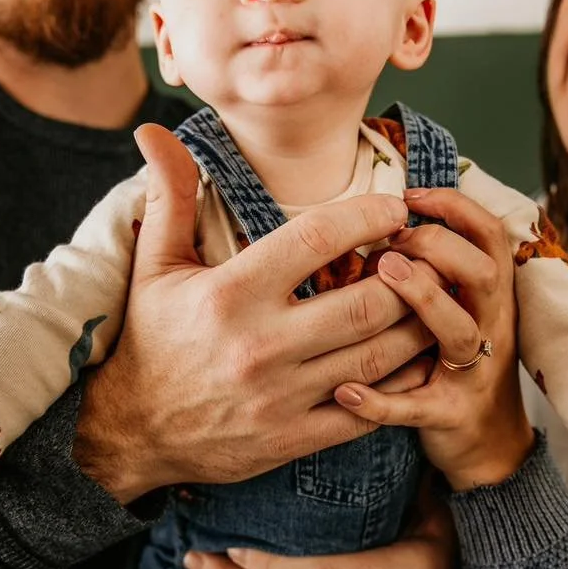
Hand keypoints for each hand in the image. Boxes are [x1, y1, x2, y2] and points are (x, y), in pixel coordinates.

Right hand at [74, 125, 434, 501]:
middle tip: (426, 256)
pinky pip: (370, 409)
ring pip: (378, 356)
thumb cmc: (150, 340)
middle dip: (411, 276)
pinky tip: (416, 356)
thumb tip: (153, 131)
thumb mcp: (153, 266)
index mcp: (231, 294)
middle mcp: (261, 345)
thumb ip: (169, 196)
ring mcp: (282, 397)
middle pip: (367, 303)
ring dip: (419, 325)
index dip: (369, 216)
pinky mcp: (295, 438)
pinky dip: (402, 382)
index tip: (395, 210)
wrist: (133, 433)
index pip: (317, 239)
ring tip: (434, 298)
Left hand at [335, 187, 534, 489]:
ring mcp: (474, 373)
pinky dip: (380, 401)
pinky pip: (417, 407)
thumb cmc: (452, 364)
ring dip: (424, 299)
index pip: (488, 235)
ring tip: (381, 274)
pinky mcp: (450, 416)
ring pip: (461, 332)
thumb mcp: (451, 310)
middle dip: (438, 246)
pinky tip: (344, 390)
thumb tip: (367, 229)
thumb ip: (428, 272)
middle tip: (389, 243)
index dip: (454, 207)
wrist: (487, 446)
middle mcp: (490, 328)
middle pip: (483, 272)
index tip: (408, 194)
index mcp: (489, 296)